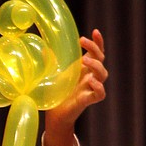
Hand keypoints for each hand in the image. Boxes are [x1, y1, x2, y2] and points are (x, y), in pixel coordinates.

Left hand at [43, 29, 107, 145]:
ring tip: (83, 60)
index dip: (98, 42)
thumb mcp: (53, 74)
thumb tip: (42, 48)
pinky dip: (98, 87)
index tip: (94, 31)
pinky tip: (91, 81)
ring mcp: (90, 88)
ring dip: (96, 65)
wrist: (54, 114)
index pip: (97, 52)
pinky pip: (100, 94)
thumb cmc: (57, 93)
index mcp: (84, 69)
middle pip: (101, 60)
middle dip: (95, 49)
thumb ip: (51, 61)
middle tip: (82, 43)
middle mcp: (90, 77)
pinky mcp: (88, 100)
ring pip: (103, 75)